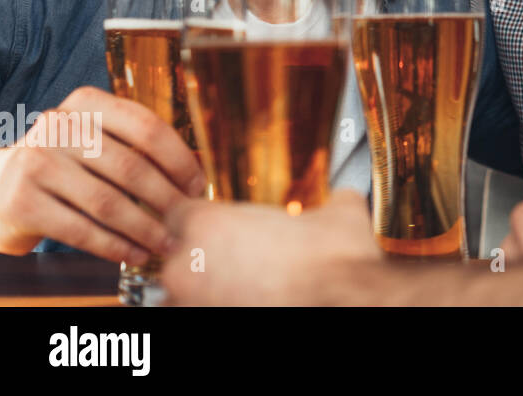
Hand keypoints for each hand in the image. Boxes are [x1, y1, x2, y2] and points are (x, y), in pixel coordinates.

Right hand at [0, 87, 205, 261]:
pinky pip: (81, 230)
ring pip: (108, 202)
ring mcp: (36, 163)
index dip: (179, 159)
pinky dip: (114, 246)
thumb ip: (136, 145)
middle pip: (130, 166)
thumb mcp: (96, 140)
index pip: (146, 127)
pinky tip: (133, 254)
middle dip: (166, 197)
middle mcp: (58, 126)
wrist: (1, 186)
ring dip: (144, 228)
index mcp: (86, 103)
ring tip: (165, 243)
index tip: (197, 185)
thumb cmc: (68, 163)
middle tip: (185, 217)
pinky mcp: (22, 202)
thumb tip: (196, 173)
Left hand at [161, 190, 381, 304]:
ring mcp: (192, 303)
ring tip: (236, 286)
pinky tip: (243, 301)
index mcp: (207, 224)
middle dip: (200, 255)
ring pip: (178, 293)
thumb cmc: (335, 259)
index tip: (215, 224)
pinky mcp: (204, 323)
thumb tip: (342, 198)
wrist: (347, 298)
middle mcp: (188, 266)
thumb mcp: (337, 210)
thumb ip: (327, 201)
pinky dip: (214, 306)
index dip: (199, 216)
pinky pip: (197, 313)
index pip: (175, 213)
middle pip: (175, 254)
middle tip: (235, 257)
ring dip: (200, 289)